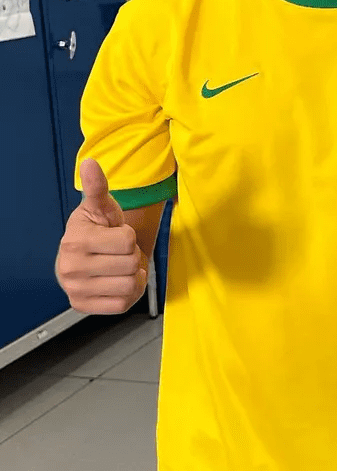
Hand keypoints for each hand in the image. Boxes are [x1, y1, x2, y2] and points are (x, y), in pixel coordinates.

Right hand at [55, 158, 147, 314]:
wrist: (83, 255)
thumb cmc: (97, 228)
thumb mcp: (101, 206)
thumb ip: (98, 187)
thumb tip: (90, 162)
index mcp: (75, 241)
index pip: (128, 240)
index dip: (129, 237)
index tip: (116, 235)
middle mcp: (70, 268)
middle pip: (130, 264)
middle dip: (131, 256)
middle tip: (117, 252)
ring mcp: (75, 290)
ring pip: (129, 286)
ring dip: (131, 275)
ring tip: (117, 266)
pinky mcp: (83, 307)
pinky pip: (122, 304)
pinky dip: (128, 293)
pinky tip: (116, 282)